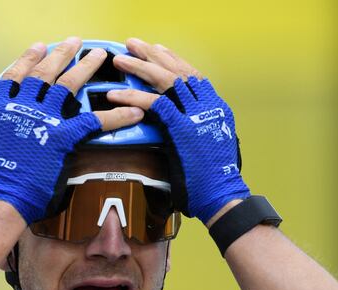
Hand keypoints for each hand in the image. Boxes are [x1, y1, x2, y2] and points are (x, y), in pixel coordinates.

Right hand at [0, 37, 144, 224]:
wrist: (2, 194)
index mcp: (0, 106)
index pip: (16, 75)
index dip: (28, 59)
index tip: (38, 47)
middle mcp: (23, 105)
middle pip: (45, 72)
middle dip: (62, 54)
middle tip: (74, 42)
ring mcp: (45, 119)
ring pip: (69, 85)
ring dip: (86, 68)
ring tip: (100, 55)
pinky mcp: (63, 136)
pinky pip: (94, 121)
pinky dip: (116, 116)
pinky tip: (132, 110)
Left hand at [108, 38, 249, 224]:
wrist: (222, 196)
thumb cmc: (212, 179)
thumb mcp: (208, 145)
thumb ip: (195, 128)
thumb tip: (176, 123)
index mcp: (217, 108)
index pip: (193, 75)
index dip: (173, 60)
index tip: (156, 49)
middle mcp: (209, 106)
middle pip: (177, 71)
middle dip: (152, 55)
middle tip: (132, 45)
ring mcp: (197, 115)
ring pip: (164, 81)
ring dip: (139, 68)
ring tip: (119, 60)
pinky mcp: (182, 128)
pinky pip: (154, 105)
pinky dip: (133, 98)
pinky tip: (116, 95)